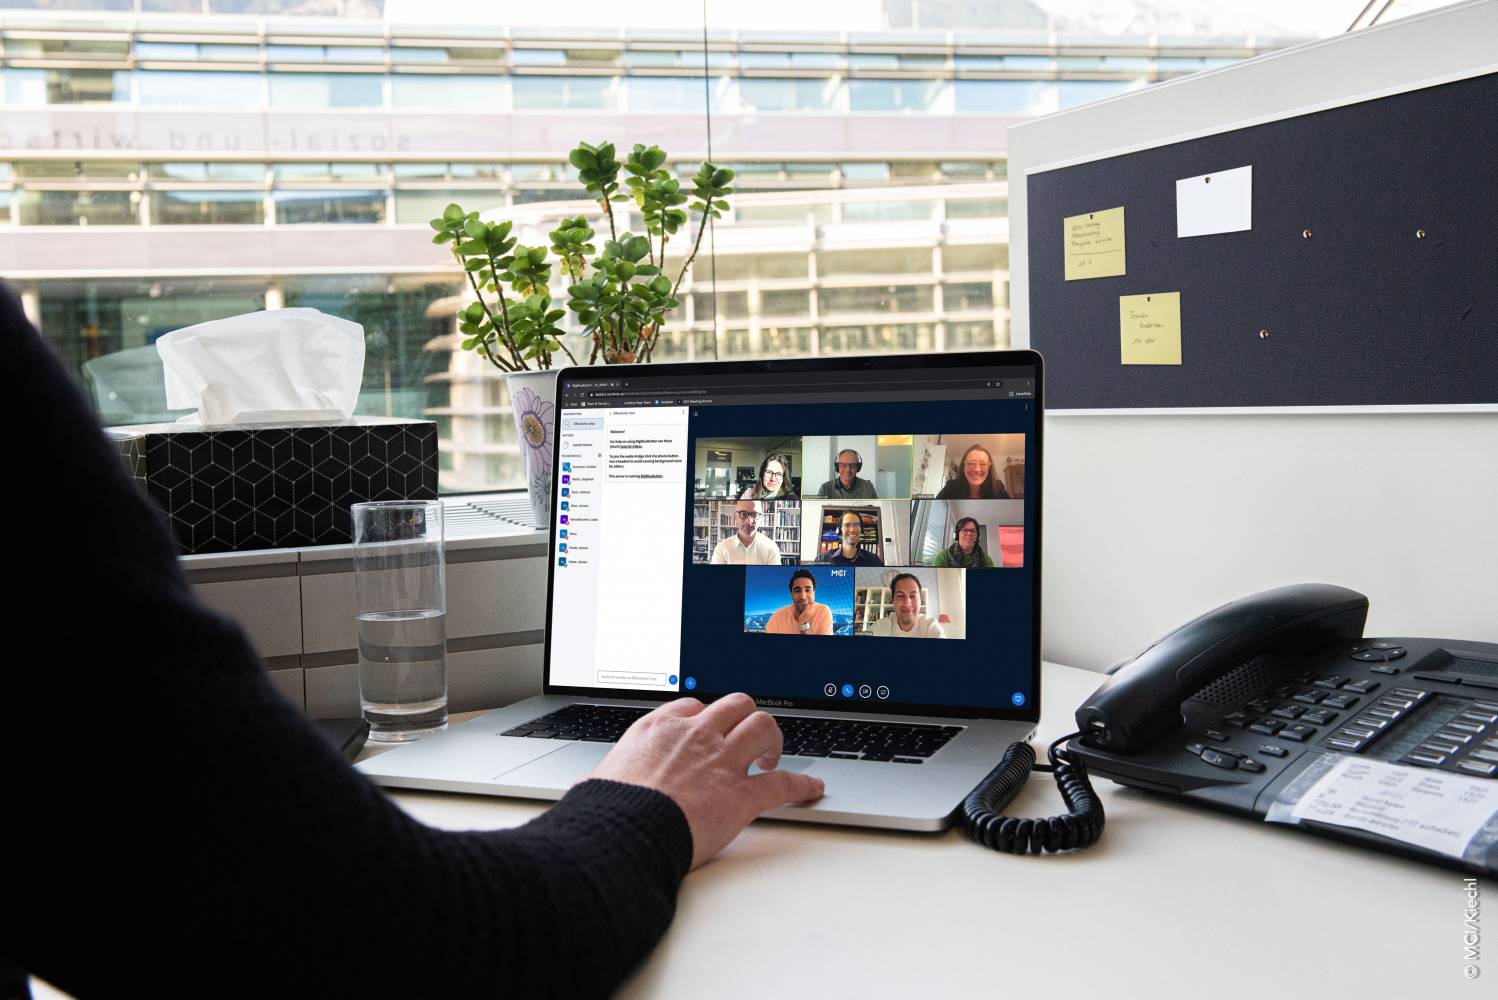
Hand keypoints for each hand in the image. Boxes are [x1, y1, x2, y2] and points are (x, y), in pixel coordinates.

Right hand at [588, 693, 824, 867]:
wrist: (621, 834)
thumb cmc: (604, 812)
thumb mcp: (597, 781)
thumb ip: (604, 778)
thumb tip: (590, 789)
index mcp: (657, 729)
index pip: (692, 707)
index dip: (704, 719)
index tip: (706, 731)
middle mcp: (693, 736)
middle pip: (734, 704)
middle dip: (743, 717)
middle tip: (745, 739)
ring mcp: (720, 761)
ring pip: (762, 726)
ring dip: (772, 739)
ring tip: (772, 756)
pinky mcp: (740, 795)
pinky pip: (782, 783)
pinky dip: (801, 785)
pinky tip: (812, 789)